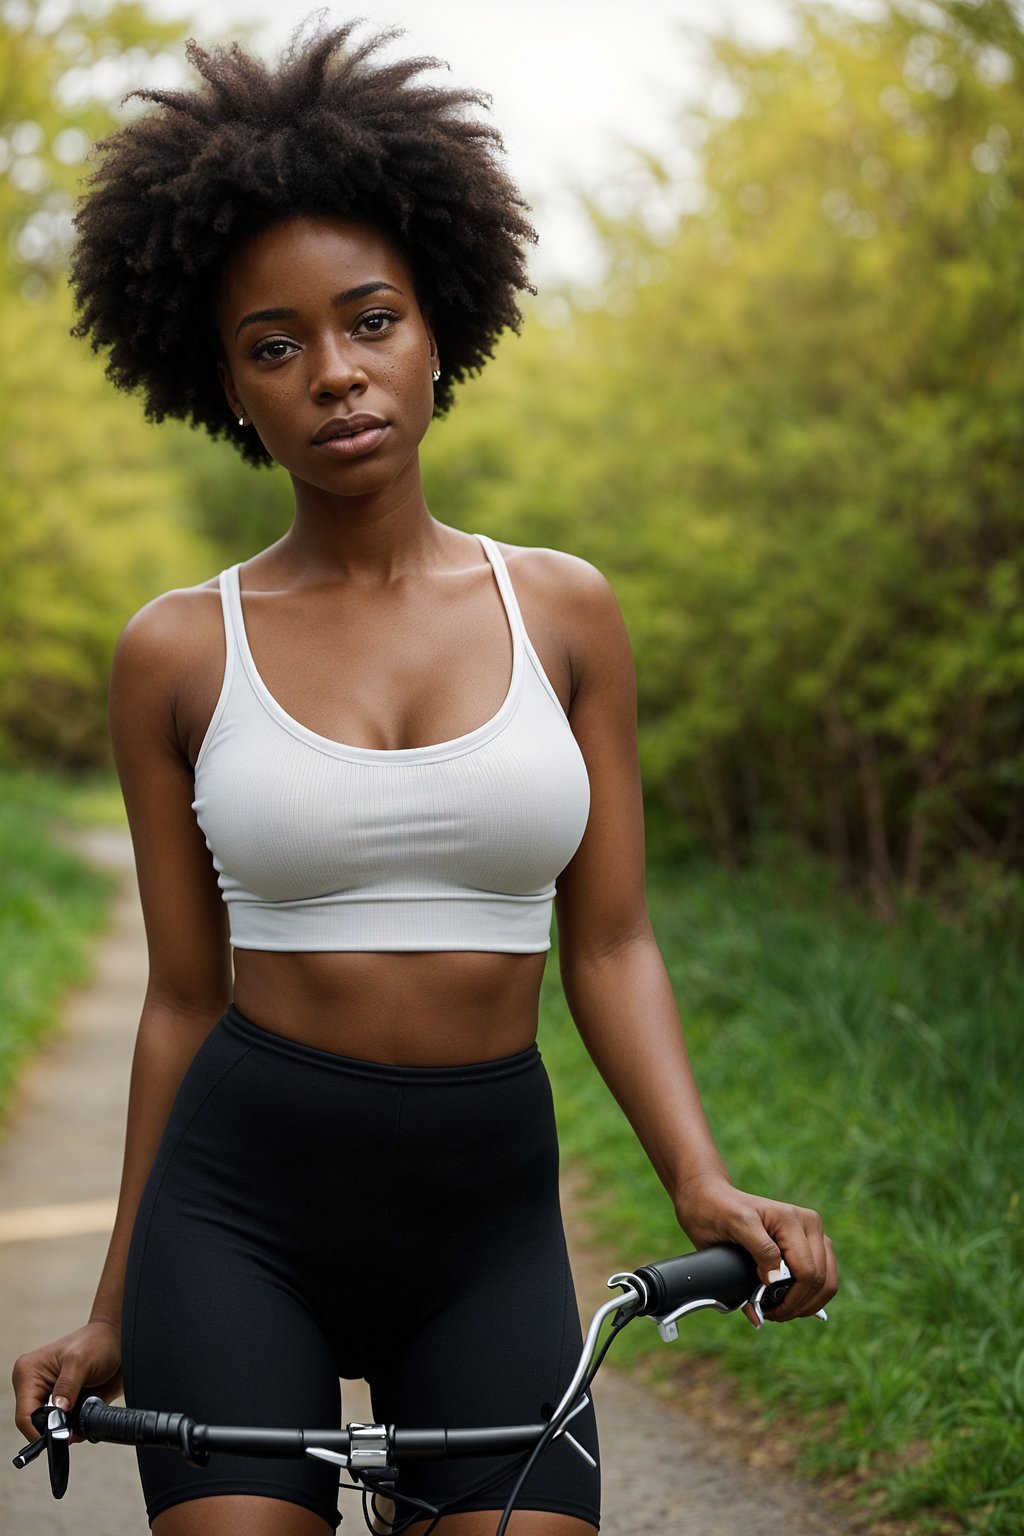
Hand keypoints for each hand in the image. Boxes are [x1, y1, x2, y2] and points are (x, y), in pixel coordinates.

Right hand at [12, 1320, 121, 1440]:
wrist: (118, 1340)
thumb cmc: (98, 1341)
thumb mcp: (81, 1361)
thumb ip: (67, 1388)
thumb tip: (58, 1413)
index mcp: (28, 1373)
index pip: (24, 1416)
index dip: (40, 1431)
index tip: (62, 1436)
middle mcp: (33, 1386)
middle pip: (34, 1425)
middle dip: (55, 1430)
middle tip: (76, 1427)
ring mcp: (47, 1395)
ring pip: (49, 1427)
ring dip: (66, 1428)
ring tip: (84, 1414)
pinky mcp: (61, 1402)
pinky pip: (62, 1424)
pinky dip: (74, 1426)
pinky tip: (86, 1413)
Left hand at [674, 1174, 836, 1325]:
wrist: (711, 1199)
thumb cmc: (720, 1210)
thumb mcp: (737, 1225)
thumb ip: (761, 1250)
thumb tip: (775, 1280)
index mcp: (795, 1220)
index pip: (807, 1273)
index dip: (791, 1299)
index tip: (767, 1311)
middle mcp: (810, 1226)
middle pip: (820, 1281)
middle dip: (799, 1305)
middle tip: (771, 1315)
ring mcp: (814, 1236)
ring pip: (827, 1283)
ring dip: (807, 1304)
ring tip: (780, 1311)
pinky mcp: (811, 1246)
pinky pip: (823, 1279)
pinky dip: (809, 1298)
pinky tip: (789, 1304)